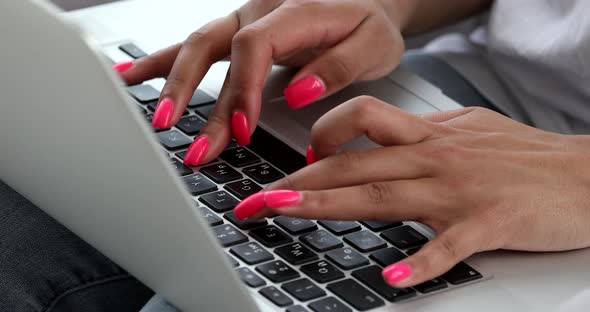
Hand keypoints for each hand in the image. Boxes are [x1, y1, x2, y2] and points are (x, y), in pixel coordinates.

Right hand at [115, 0, 405, 164]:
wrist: (369, 2)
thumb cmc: (372, 23)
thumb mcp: (374, 44)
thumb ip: (338, 66)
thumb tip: (298, 94)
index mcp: (296, 10)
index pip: (254, 46)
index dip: (242, 88)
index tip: (243, 130)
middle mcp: (263, 11)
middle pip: (212, 45)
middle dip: (190, 91)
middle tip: (180, 135)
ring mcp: (247, 19)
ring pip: (197, 44)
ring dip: (170, 81)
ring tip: (152, 114)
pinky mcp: (241, 33)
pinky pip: (198, 43)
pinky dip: (166, 60)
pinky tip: (137, 73)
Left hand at [233, 96, 589, 287]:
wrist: (589, 175)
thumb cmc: (527, 155)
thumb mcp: (469, 129)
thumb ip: (424, 134)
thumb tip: (386, 138)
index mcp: (429, 135)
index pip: (358, 123)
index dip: (320, 138)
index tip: (297, 161)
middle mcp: (434, 157)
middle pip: (353, 163)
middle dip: (298, 180)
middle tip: (257, 198)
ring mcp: (458, 190)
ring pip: (382, 192)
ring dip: (329, 205)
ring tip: (285, 214)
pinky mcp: (487, 224)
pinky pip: (447, 247)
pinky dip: (418, 263)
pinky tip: (391, 279)